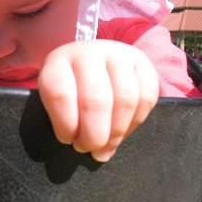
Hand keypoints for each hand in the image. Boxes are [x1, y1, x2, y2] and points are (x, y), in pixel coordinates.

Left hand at [38, 40, 158, 161]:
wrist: (91, 58)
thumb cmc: (70, 85)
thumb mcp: (55, 96)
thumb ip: (64, 119)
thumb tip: (86, 149)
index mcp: (58, 61)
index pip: (60, 94)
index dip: (65, 125)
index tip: (68, 139)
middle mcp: (88, 53)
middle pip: (95, 99)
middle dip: (94, 135)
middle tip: (89, 148)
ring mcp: (117, 54)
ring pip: (124, 100)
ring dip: (116, 132)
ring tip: (106, 146)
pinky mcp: (141, 62)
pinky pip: (146, 97)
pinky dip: (136, 122)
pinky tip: (123, 131)